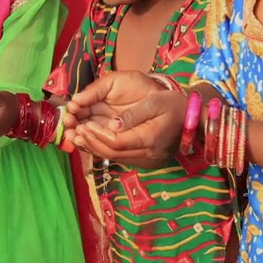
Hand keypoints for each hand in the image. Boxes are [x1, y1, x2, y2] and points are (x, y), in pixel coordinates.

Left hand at [65, 72, 186, 168]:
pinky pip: (118, 157)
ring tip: (75, 136)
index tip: (83, 124)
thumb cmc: (172, 105)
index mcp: (150, 138)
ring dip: (92, 147)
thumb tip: (113, 125)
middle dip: (90, 142)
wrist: (190, 119)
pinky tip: (89, 140)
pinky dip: (102, 149)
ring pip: (113, 158)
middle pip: (111, 153)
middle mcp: (147, 154)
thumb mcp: (154, 102)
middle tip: (73, 130)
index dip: (97, 135)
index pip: (117, 142)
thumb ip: (133, 114)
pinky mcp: (142, 160)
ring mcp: (145, 160)